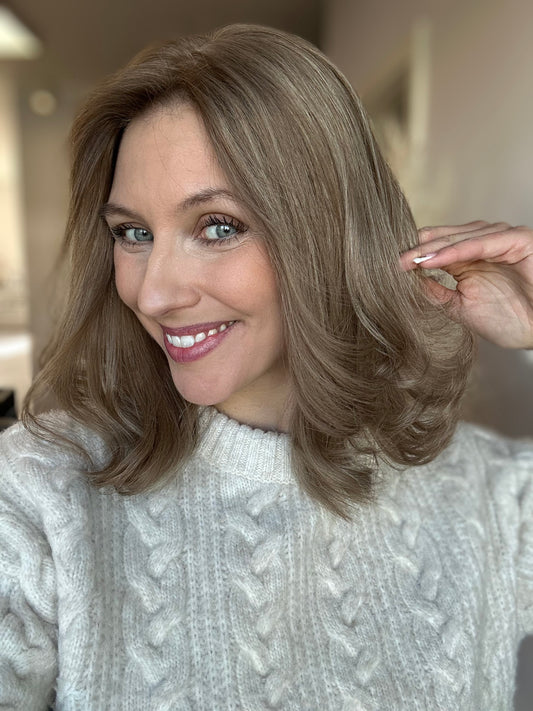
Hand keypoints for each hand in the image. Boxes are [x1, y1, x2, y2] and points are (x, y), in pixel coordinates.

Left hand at [400, 221, 532, 348]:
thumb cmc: (510, 321)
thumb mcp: (460, 307)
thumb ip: (435, 292)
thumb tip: (405, 281)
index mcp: (471, 256)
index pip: (436, 246)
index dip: (413, 254)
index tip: (387, 265)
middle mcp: (485, 243)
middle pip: (444, 238)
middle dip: (417, 249)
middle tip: (392, 260)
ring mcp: (501, 239)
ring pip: (459, 238)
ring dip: (432, 249)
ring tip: (409, 260)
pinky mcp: (517, 240)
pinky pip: (480, 242)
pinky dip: (455, 250)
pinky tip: (432, 260)